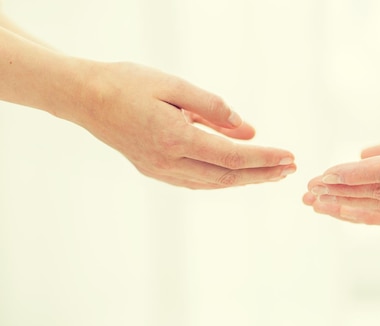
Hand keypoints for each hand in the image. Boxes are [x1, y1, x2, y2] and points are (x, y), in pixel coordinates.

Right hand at [67, 61, 295, 188]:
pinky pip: (196, 180)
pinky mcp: (154, 170)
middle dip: (262, 174)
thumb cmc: (128, 83)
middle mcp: (168, 162)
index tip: (289, 157)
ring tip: (271, 172)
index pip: (232, 157)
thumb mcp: (175, 86)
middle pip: (227, 177)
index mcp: (175, 139)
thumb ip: (214, 108)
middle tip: (290, 170)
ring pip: (212, 182)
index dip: (264, 158)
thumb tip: (248, 129)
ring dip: (245, 179)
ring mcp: (159, 170)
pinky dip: (221, 178)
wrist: (84, 98)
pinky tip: (236, 173)